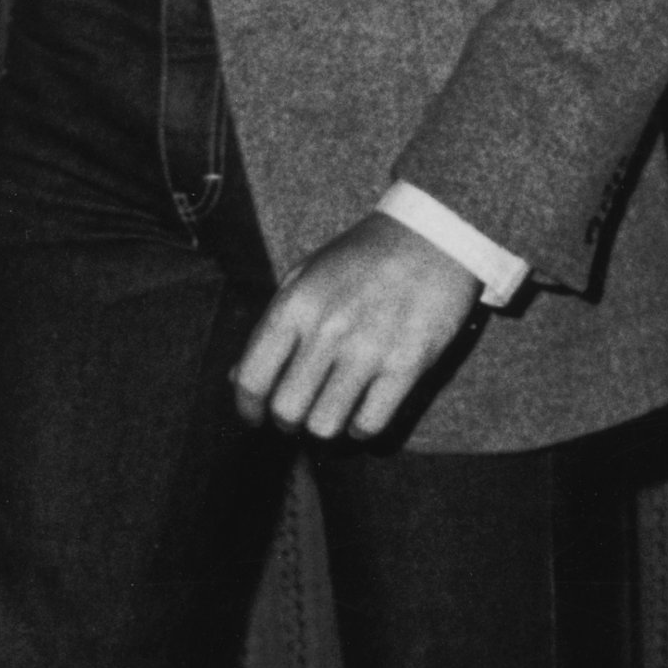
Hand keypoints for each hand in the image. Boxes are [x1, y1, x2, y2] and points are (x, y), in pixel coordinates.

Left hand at [232, 212, 486, 439]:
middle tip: (296, 416)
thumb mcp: (304, 276)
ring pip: (326, 425)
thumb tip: (236, 378)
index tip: (255, 415)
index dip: (247, 408)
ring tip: (330, 414)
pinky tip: (361, 414)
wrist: (431, 237)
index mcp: (296, 304)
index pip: (252, 378)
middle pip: (287, 410)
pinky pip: (371, 424)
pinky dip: (361, 430)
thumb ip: (270, 327)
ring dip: (323, 428)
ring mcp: (369, 348)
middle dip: (286, 423)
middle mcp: (328, 328)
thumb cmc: (360, 258)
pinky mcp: (407, 365)